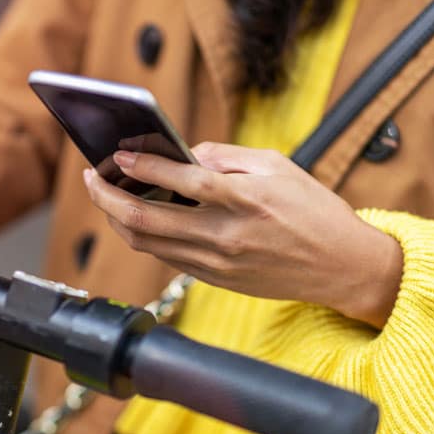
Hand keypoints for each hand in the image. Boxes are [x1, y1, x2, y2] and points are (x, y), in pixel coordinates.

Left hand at [83, 142, 402, 327]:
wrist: (342, 266)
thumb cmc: (314, 209)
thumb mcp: (278, 165)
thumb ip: (226, 156)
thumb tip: (182, 153)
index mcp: (245, 199)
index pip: (179, 180)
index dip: (141, 165)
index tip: (118, 154)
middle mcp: (225, 235)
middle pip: (145, 220)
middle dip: (107, 197)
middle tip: (91, 178)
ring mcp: (216, 263)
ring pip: (146, 243)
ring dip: (117, 218)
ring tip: (106, 195)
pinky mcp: (213, 280)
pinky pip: (165, 255)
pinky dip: (144, 235)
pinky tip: (136, 217)